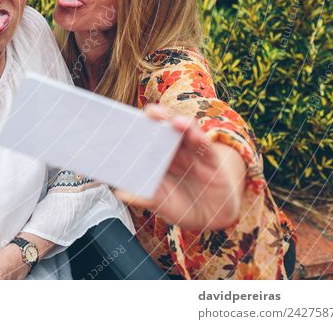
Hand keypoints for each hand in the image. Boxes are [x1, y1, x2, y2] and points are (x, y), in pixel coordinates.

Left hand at [113, 104, 246, 231]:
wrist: (210, 220)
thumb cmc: (180, 206)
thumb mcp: (161, 204)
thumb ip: (143, 197)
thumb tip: (120, 193)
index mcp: (158, 156)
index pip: (147, 135)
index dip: (140, 126)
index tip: (129, 120)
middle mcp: (175, 150)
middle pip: (166, 126)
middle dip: (159, 116)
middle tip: (150, 113)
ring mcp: (193, 152)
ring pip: (186, 130)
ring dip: (179, 122)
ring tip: (172, 121)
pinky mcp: (211, 160)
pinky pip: (205, 146)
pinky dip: (200, 139)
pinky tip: (194, 135)